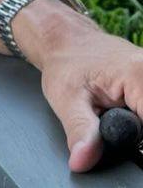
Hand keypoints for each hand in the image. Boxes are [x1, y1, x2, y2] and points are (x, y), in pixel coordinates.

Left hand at [37, 23, 142, 171]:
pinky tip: (127, 108)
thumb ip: (81, 132)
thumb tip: (82, 161)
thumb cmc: (65, 63)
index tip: (120, 139)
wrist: (66, 40)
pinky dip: (138, 113)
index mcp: (137, 74)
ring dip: (137, 122)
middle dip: (136, 132)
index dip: (135, 140)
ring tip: (117, 112)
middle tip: (112, 120)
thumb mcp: (67, 99)